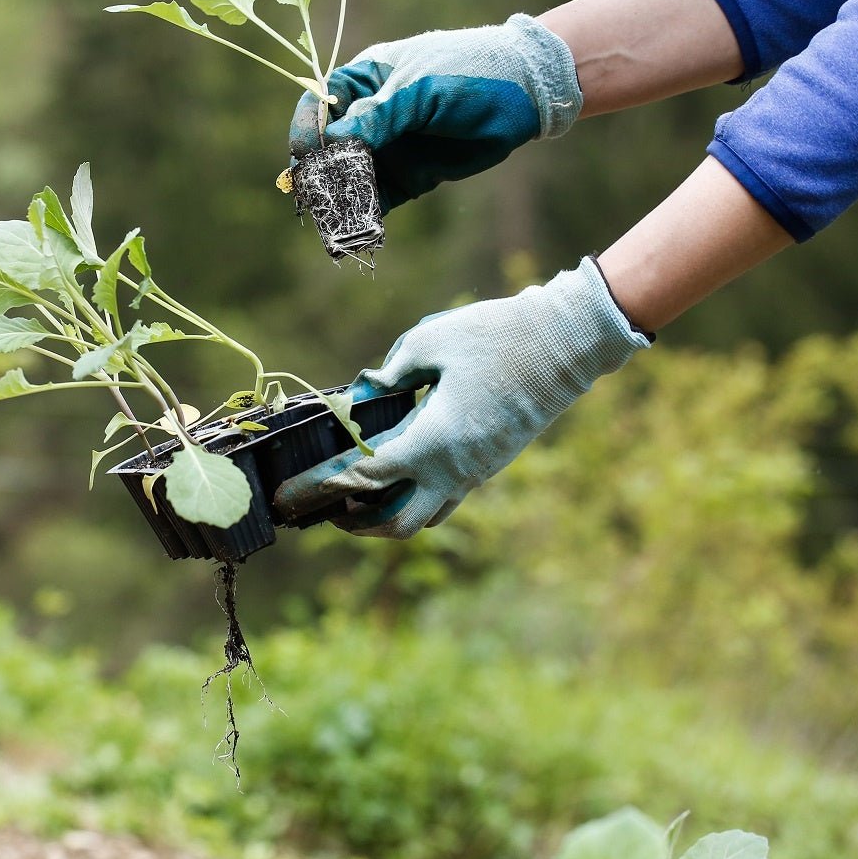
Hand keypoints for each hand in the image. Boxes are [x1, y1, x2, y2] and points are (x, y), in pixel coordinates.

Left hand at [274, 258, 648, 537]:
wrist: (568, 341)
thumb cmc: (497, 335)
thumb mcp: (429, 341)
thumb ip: (388, 373)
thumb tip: (361, 394)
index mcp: (434, 441)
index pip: (363, 478)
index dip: (320, 488)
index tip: (289, 494)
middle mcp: (455, 469)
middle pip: (395, 523)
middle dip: (353, 522)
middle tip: (321, 508)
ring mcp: (477, 471)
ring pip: (424, 518)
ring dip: (385, 517)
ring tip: (353, 500)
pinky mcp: (490, 464)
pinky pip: (445, 499)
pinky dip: (414, 499)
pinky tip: (396, 477)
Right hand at [288, 15, 581, 210]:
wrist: (525, 94)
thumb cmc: (468, 72)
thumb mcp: (419, 89)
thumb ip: (377, 116)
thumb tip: (331, 144)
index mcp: (364, 81)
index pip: (319, 105)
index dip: (308, 129)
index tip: (307, 153)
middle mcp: (368, 117)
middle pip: (327, 148)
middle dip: (320, 172)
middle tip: (319, 195)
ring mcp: (388, 149)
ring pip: (349, 179)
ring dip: (338, 200)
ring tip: (335, 221)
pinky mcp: (409, 178)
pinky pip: (377, 200)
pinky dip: (365, 216)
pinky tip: (358, 231)